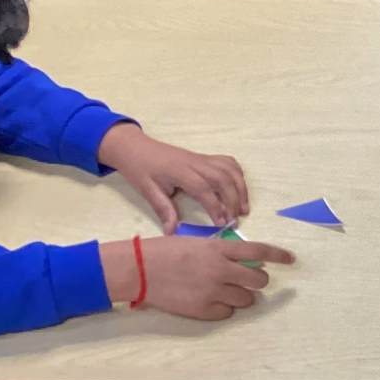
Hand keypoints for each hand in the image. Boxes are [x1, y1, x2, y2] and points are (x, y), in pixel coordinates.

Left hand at [97, 122, 248, 230]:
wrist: (135, 147)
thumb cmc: (140, 169)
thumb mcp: (147, 190)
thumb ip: (163, 209)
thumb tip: (172, 231)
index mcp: (180, 171)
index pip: (204, 189)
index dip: (215, 206)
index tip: (221, 223)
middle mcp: (195, 163)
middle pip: (223, 178)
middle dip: (234, 200)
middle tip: (236, 220)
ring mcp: (201, 158)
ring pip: (229, 169)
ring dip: (240, 188)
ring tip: (244, 208)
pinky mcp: (204, 158)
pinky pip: (227, 162)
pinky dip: (237, 174)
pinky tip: (238, 188)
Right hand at [108, 235, 296, 319]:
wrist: (139, 270)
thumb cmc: (163, 252)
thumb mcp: (195, 243)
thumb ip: (219, 251)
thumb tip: (239, 261)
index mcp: (218, 248)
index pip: (258, 250)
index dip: (278, 255)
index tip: (290, 259)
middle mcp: (221, 269)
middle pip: (258, 279)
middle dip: (257, 280)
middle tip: (248, 281)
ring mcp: (214, 291)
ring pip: (246, 300)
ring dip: (241, 296)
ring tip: (224, 291)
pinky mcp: (204, 309)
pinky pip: (227, 313)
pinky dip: (223, 308)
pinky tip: (208, 301)